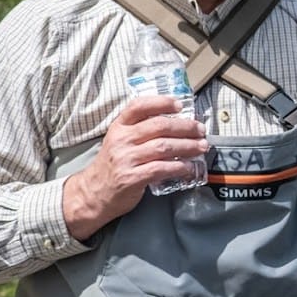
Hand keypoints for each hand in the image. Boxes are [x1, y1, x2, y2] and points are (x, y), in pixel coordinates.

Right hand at [62, 96, 207, 240]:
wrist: (94, 193)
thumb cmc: (114, 165)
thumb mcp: (121, 141)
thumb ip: (142, 130)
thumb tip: (178, 123)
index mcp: (119, 127)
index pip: (139, 106)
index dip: (161, 103)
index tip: (179, 105)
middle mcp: (121, 140)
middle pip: (159, 126)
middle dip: (185, 127)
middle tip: (200, 130)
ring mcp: (125, 159)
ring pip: (164, 147)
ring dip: (188, 146)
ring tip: (201, 147)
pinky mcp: (131, 178)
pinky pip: (161, 168)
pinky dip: (180, 167)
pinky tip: (189, 167)